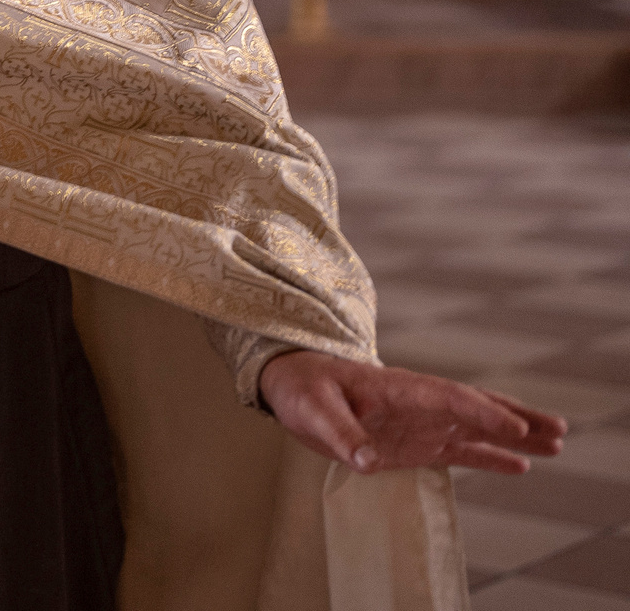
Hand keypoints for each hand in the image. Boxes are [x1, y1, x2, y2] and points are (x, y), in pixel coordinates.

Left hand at [261, 349, 565, 474]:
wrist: (290, 383)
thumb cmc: (301, 388)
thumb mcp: (311, 408)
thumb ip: (340, 433)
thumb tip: (365, 459)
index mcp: (397, 389)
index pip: (449, 398)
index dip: (482, 412)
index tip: (516, 427)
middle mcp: (418, 404)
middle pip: (476, 408)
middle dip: (516, 418)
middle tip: (559, 429)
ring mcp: (420, 422)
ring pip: (476, 428)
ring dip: (515, 436)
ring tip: (557, 443)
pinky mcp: (415, 442)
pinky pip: (459, 449)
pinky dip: (489, 456)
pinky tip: (520, 466)